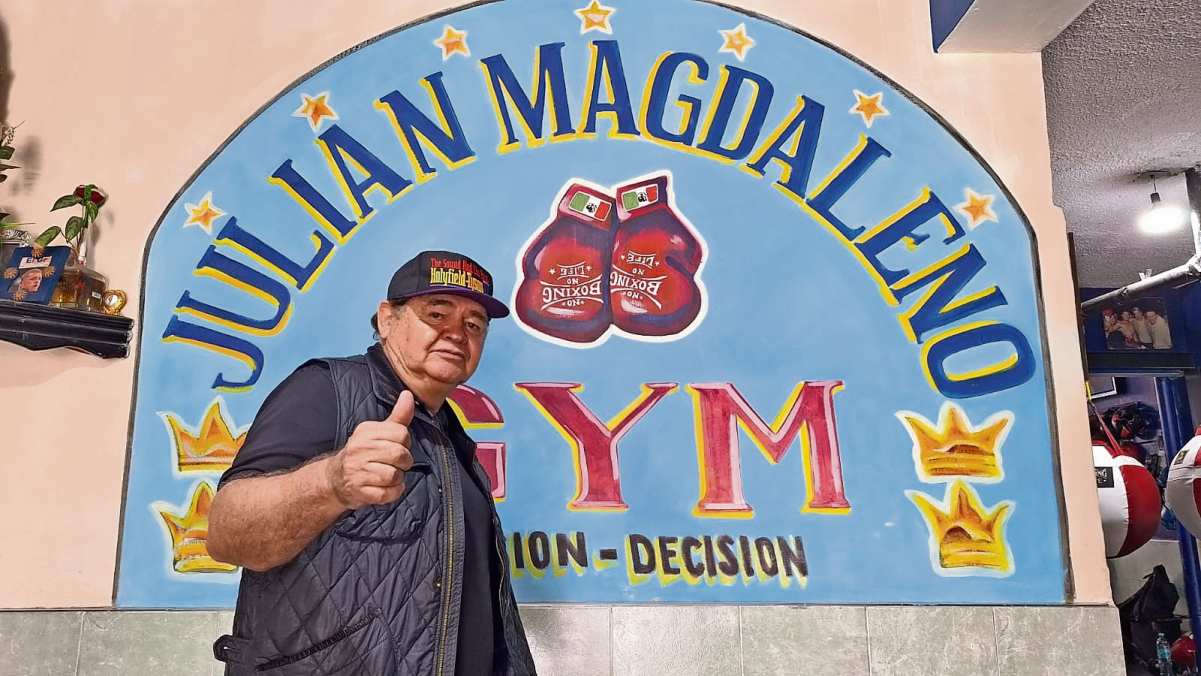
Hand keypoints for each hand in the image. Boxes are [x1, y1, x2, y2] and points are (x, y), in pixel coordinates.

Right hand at [326, 390, 414, 509]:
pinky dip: (393, 493)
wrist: (336, 479)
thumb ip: (398, 416)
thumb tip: (408, 395)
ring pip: (394, 475)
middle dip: (404, 462)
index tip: (397, 446)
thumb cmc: (363, 453)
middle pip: (399, 454)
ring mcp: (357, 471)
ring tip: (389, 476)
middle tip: (396, 464)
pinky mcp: (359, 491)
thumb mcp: (378, 432)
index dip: (405, 442)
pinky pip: (388, 494)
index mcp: (366, 432)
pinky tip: (386, 488)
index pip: (401, 433)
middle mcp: (359, 449)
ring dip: (398, 478)